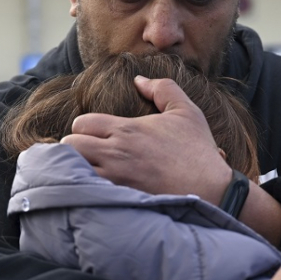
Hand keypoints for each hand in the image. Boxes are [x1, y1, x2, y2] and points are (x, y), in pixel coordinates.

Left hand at [60, 75, 230, 203]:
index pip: (82, 123)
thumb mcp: (186, 111)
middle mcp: (116, 152)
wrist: (211, 190)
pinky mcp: (118, 199)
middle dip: (74, 148)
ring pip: (72, 171)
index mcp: (126, 129)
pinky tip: (96, 190)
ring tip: (87, 171)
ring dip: (76, 169)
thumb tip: (139, 80)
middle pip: (69, 146)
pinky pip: (86, 193)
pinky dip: (85, 189)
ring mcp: (115, 178)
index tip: (96, 135)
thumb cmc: (197, 150)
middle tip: (87, 153)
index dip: (84, 128)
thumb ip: (162, 88)